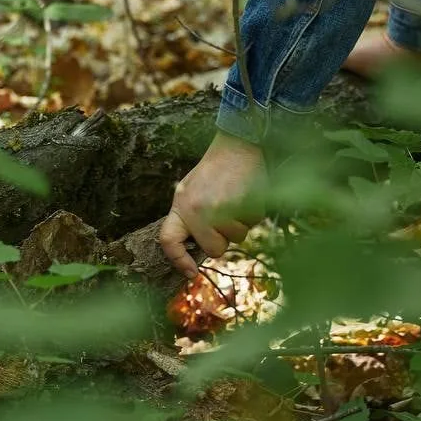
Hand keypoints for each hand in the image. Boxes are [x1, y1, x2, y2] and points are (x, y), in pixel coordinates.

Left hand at [159, 130, 265, 277]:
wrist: (237, 147)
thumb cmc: (213, 172)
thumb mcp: (189, 191)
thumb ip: (188, 218)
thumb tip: (194, 247)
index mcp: (181, 207)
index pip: (168, 241)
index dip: (177, 260)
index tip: (189, 273)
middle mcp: (198, 211)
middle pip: (214, 249)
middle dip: (222, 238)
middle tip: (223, 214)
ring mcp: (223, 211)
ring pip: (236, 238)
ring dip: (239, 224)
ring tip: (234, 199)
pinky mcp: (246, 208)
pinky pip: (252, 225)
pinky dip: (252, 215)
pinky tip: (246, 195)